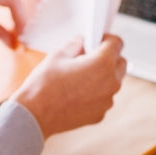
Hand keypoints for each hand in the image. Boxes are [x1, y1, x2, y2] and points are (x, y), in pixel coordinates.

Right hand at [11, 34, 125, 137]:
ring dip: (104, 76)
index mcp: (103, 63)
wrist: (34, 115)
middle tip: (89, 58)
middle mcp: (111, 82)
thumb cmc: (43, 85)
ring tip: (81, 77)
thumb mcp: (57, 56)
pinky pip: (104, 98)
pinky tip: (77, 94)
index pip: (117, 43)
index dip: (106, 39)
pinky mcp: (100, 114)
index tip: (97, 41)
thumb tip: (80, 42)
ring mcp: (107, 101)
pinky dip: (96, 94)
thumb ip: (74, 46)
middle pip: (121, 63)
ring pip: (113, 82)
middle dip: (109, 57)